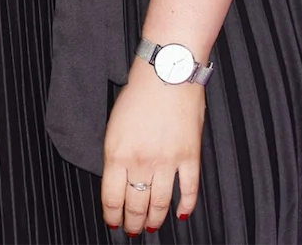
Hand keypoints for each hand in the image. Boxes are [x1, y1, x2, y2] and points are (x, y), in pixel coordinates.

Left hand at [101, 58, 202, 233]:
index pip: (112, 197)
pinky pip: (189, 191)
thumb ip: (116, 154)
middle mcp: (142, 162)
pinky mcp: (190, 157)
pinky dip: (185, 206)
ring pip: (160, 203)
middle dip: (132, 222)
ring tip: (152, 227)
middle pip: (136, 204)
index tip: (113, 223)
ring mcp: (168, 162)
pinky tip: (181, 214)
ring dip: (155, 220)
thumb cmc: (138, 93)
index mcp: (117, 153)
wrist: (167, 73)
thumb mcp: (114, 125)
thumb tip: (118, 180)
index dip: (112, 215)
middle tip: (132, 230)